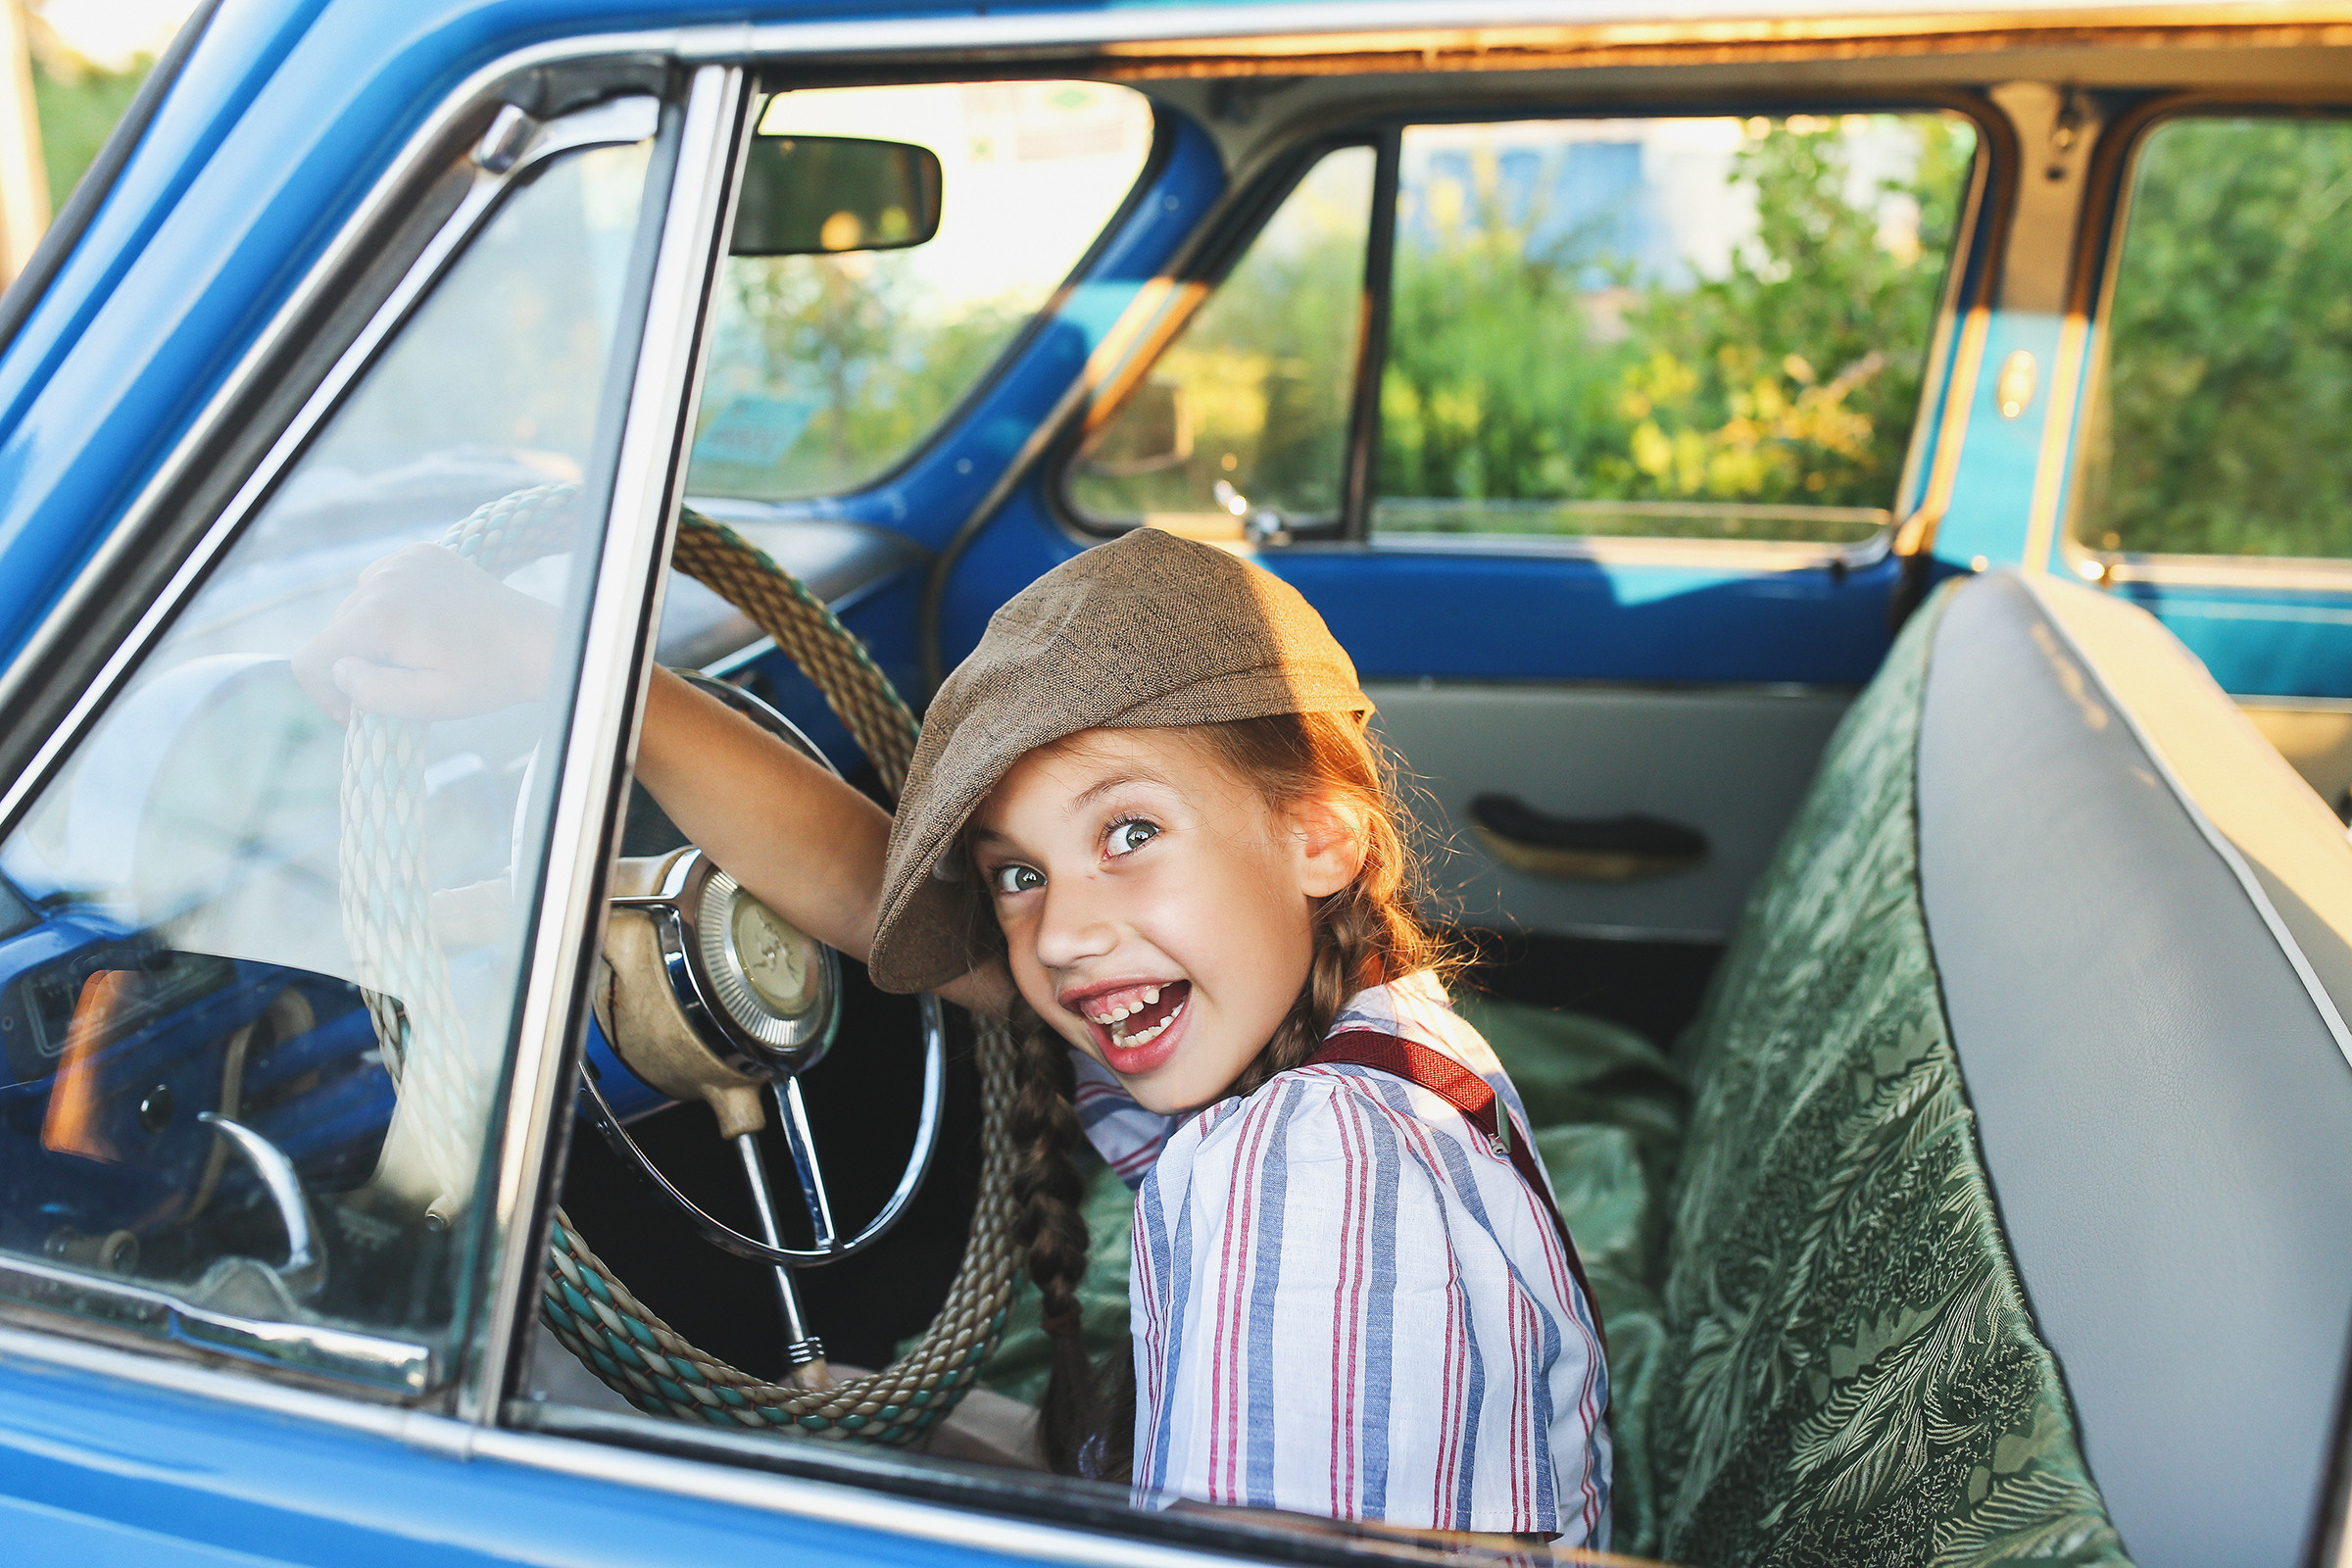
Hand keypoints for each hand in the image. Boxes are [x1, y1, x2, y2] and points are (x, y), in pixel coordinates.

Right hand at [293, 543, 557, 721]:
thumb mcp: (432, 702)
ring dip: (374, 637)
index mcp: (381, 615)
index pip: (311, 659)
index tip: (360, 712)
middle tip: (404, 684)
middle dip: (357, 664)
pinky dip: (391, 610)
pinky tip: (428, 626)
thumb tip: (339, 670)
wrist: (539, 640)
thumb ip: (375, 693)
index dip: (325, 694)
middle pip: (334, 634)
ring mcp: (402, 559)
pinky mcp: (419, 552)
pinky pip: (380, 586)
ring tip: (420, 654)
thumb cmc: (490, 677)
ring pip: (354, 609)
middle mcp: (383, 578)